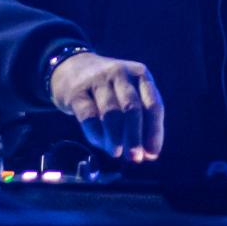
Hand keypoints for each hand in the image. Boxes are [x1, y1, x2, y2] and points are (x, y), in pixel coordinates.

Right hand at [49, 51, 164, 162]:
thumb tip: (147, 154)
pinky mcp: (77, 91)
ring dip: (115, 137)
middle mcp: (120, 73)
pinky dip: (96, 134)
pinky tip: (100, 143)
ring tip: (116, 153)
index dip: (154, 131)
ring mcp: (97, 80)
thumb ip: (141, 121)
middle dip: (135, 136)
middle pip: (132, 108)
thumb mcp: (129, 94)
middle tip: (134, 157)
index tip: (152, 153)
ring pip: (111, 112)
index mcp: (140, 75)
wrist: (73, 68)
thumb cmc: (109, 88)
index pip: (153, 104)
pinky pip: (89, 115)